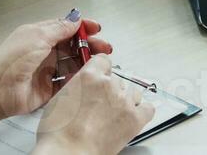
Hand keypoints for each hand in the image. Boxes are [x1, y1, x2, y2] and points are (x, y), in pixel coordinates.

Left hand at [0, 17, 113, 118]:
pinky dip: (77, 80)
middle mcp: (44, 52)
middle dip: (90, 45)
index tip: (97, 29)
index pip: (66, 28)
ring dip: (86, 62)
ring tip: (100, 63)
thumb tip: (76, 18)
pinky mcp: (47, 90)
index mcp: (40, 35)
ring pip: (72, 64)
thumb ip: (61, 28)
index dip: (82, 27)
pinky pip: (67, 83)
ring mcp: (46, 71)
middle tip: (105, 48)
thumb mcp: (39, 36)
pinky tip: (87, 77)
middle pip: (73, 47)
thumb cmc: (14, 59)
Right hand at [33, 54, 151, 154]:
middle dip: (109, 90)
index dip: (101, 70)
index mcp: (90, 76)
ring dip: (124, 100)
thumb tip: (82, 87)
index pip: (103, 61)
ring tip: (113, 114)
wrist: (70, 153)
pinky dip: (142, 110)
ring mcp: (124, 101)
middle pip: (116, 79)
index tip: (100, 76)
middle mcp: (110, 85)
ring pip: (132, 92)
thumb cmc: (59, 133)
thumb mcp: (59, 99)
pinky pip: (147, 108)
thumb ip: (76, 87)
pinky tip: (132, 116)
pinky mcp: (135, 118)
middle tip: (100, 105)